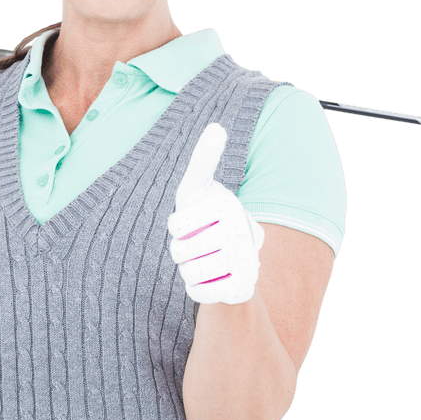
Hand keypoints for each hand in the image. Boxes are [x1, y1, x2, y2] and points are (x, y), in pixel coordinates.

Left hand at [167, 123, 264, 304]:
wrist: (236, 254)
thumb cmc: (207, 214)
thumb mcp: (199, 186)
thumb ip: (203, 158)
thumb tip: (217, 127)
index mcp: (228, 206)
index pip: (175, 224)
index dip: (177, 225)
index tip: (192, 219)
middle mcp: (241, 234)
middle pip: (178, 251)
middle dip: (180, 249)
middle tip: (197, 242)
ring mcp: (245, 263)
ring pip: (187, 272)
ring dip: (187, 268)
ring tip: (203, 258)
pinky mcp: (242, 289)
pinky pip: (198, 292)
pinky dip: (196, 288)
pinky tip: (210, 277)